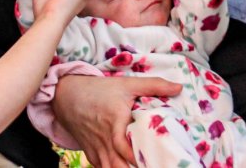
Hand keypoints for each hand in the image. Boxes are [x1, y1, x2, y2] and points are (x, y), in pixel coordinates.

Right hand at [53, 75, 181, 167]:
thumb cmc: (98, 90)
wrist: (66, 95)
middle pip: (117, 166)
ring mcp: (96, 149)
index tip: (154, 162)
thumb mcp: (126, 84)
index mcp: (115, 123)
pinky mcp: (91, 153)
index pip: (124, 148)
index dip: (137, 159)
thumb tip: (179, 88)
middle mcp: (104, 140)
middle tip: (153, 166)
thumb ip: (153, 85)